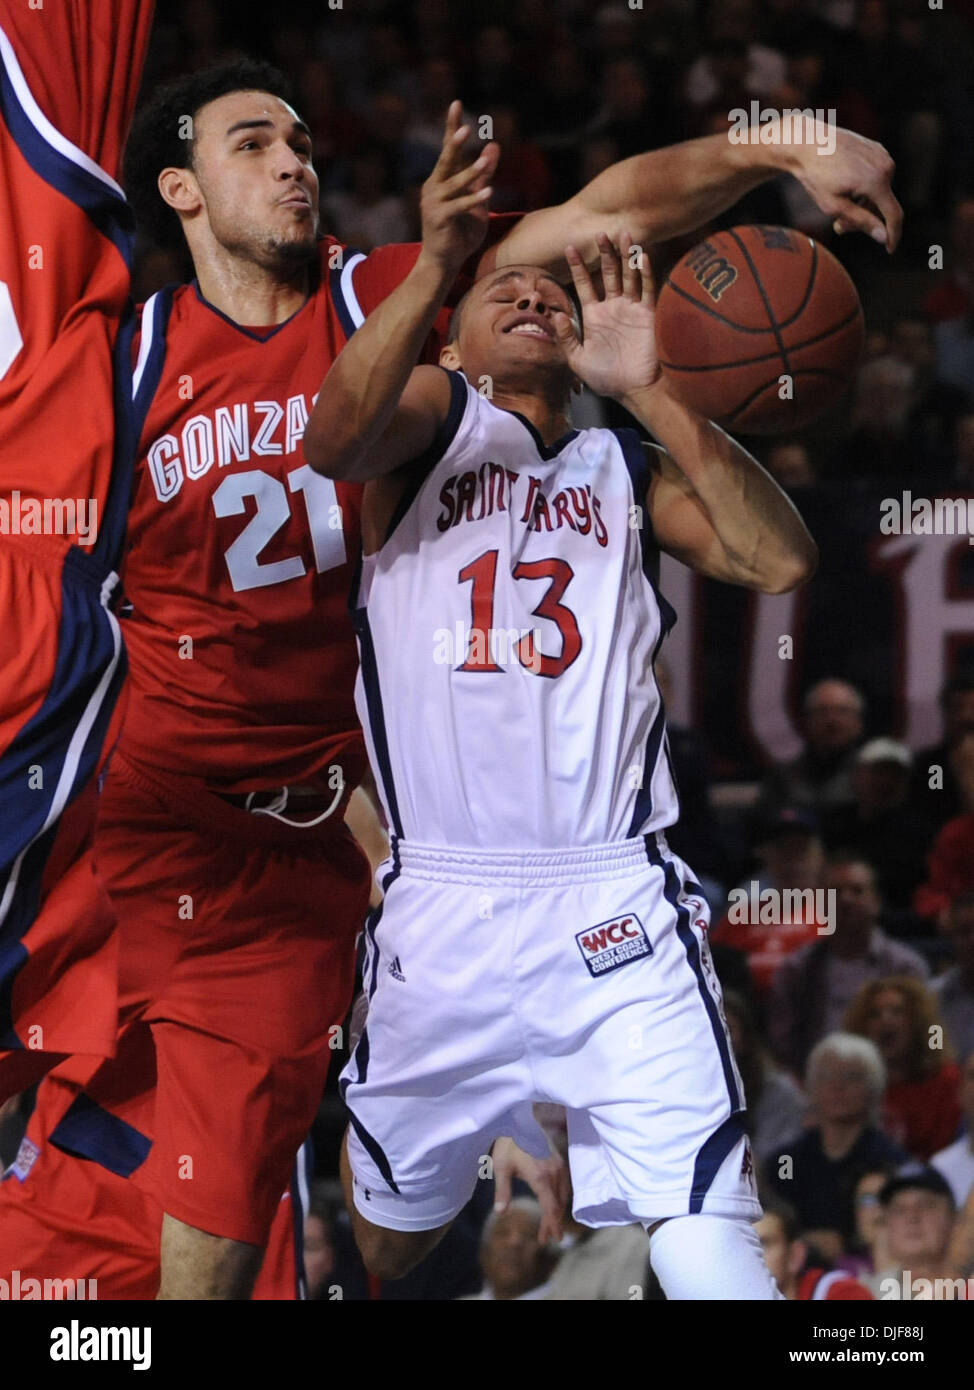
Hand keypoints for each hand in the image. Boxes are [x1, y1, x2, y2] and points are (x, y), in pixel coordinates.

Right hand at [418, 101, 498, 278]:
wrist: (443, 261)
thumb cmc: (459, 232)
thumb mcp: (478, 200)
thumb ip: (484, 175)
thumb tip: (494, 145)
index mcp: (441, 180)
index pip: (448, 149)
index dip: (452, 127)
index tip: (456, 103)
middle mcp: (434, 187)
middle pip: (445, 160)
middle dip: (454, 143)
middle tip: (465, 127)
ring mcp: (434, 203)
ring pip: (454, 183)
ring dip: (471, 173)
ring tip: (485, 162)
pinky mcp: (439, 219)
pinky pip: (459, 206)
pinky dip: (474, 200)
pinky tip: (489, 193)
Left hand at [491, 1137, 570, 1244]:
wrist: (521, 1117)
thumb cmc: (509, 1142)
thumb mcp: (501, 1166)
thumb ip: (503, 1191)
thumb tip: (501, 1212)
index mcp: (541, 1177)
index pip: (551, 1208)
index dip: (551, 1225)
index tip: (550, 1239)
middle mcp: (554, 1172)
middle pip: (559, 1204)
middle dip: (554, 1222)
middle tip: (548, 1238)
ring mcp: (559, 1165)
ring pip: (564, 1195)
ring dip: (558, 1211)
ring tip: (550, 1224)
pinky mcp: (560, 1160)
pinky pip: (565, 1184)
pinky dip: (561, 1198)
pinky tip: (555, 1203)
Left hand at [555, 231, 661, 399]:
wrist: (634, 390)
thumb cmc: (606, 378)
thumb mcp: (578, 360)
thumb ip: (567, 337)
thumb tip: (558, 315)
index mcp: (594, 316)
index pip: (585, 285)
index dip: (578, 266)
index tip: (570, 248)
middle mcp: (613, 308)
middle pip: (608, 274)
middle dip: (604, 254)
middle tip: (599, 232)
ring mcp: (632, 309)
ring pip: (629, 276)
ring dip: (626, 256)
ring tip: (623, 234)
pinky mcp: (649, 315)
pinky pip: (648, 290)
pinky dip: (646, 273)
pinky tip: (642, 257)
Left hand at [789, 127, 900, 251]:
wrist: (806, 142)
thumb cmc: (815, 176)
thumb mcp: (835, 206)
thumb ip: (861, 222)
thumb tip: (883, 238)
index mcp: (877, 181)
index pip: (894, 216)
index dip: (893, 236)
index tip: (889, 250)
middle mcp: (886, 166)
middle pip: (884, 205)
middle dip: (864, 219)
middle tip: (838, 227)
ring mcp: (883, 155)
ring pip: (880, 191)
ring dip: (863, 204)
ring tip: (837, 204)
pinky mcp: (877, 148)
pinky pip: (876, 176)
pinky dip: (863, 188)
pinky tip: (844, 185)